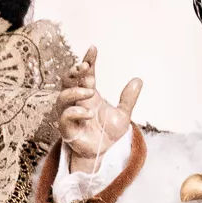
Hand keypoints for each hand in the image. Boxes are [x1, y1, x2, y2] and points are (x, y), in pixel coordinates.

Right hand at [58, 49, 142, 172]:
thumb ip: (128, 99)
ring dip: (74, 91)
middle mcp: (77, 101)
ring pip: (62, 97)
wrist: (103, 154)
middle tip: (84, 66)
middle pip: (68, 81)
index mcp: (89, 94)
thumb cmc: (108, 132)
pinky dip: (75, 112)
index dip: (87, 60)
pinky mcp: (67, 129)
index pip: (85, 73)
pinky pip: (65, 117)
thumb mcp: (123, 115)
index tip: (93, 48)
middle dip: (74, 71)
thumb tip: (138, 79)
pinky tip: (88, 113)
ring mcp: (70, 114)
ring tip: (89, 91)